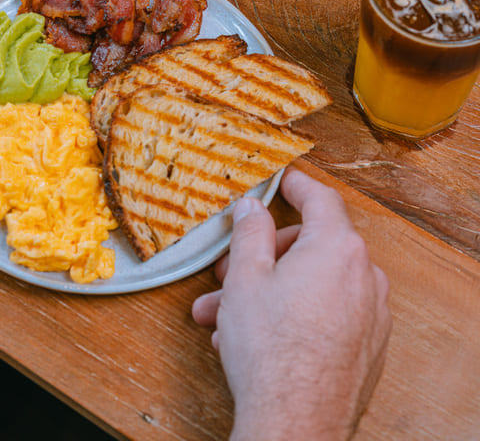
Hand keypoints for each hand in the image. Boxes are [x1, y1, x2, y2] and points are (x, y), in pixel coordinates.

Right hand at [192, 167, 390, 440]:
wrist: (296, 424)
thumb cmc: (272, 352)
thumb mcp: (246, 277)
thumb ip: (251, 232)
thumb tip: (253, 208)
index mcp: (338, 247)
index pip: (320, 198)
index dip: (296, 184)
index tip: (283, 179)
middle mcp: (364, 276)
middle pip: (312, 247)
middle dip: (264, 257)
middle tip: (228, 270)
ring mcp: (371, 315)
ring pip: (313, 285)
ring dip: (270, 292)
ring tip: (225, 317)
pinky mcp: (368, 347)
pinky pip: (327, 315)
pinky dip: (295, 315)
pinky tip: (257, 338)